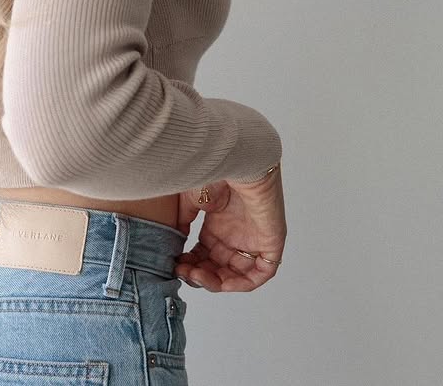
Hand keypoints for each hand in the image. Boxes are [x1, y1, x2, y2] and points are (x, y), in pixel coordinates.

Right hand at [173, 164, 285, 292]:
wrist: (237, 160)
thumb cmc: (214, 173)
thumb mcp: (190, 202)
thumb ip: (182, 225)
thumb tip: (172, 246)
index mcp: (218, 225)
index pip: (205, 255)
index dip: (190, 264)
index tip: (174, 265)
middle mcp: (235, 234)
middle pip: (218, 268)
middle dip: (199, 275)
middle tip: (183, 272)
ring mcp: (253, 239)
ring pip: (237, 275)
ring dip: (216, 282)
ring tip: (197, 275)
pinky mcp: (271, 243)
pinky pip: (261, 273)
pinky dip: (242, 283)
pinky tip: (222, 281)